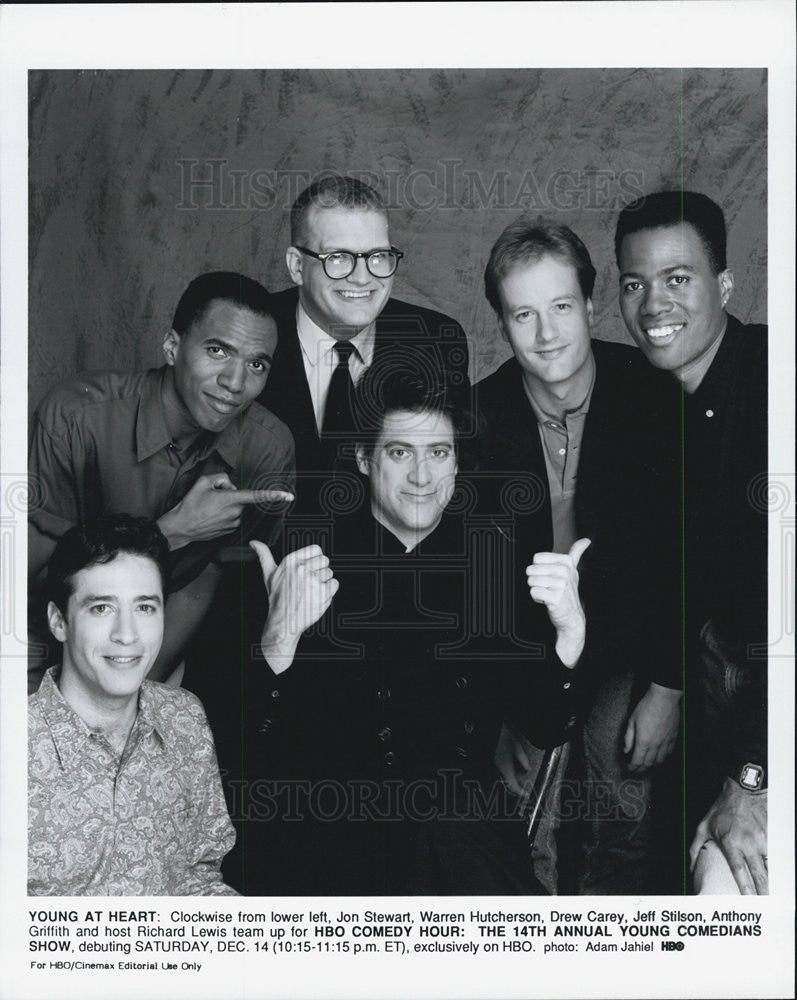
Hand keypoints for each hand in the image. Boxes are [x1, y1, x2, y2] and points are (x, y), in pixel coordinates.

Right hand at [157, 473, 293, 549]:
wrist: (180, 528)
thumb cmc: (189, 505)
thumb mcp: (202, 482)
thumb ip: (220, 477)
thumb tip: (228, 485)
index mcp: (231, 499)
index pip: (256, 496)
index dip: (273, 495)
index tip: (288, 496)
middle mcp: (235, 512)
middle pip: (240, 497)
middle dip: (229, 494)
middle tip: (211, 497)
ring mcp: (233, 523)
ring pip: (236, 507)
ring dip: (226, 505)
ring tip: (208, 508)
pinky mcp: (230, 530)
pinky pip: (232, 517)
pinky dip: (224, 514)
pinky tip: (210, 516)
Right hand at [251, 541, 337, 673]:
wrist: (283, 621)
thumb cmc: (277, 598)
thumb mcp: (269, 575)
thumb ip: (264, 555)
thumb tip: (254, 543)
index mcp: (291, 561)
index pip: (316, 549)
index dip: (315, 559)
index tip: (309, 568)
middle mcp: (302, 569)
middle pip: (325, 560)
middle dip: (319, 570)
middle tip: (308, 583)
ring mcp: (313, 580)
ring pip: (329, 573)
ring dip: (323, 582)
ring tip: (310, 591)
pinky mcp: (323, 592)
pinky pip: (334, 584)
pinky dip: (329, 591)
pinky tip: (316, 596)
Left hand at [526, 537, 589, 666]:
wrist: (572, 615)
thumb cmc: (567, 591)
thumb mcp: (573, 569)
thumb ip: (577, 552)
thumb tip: (587, 540)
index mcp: (566, 562)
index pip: (536, 558)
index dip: (540, 569)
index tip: (551, 576)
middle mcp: (565, 571)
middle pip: (532, 569)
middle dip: (537, 580)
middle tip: (550, 587)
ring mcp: (561, 584)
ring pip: (531, 581)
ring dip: (537, 589)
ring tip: (549, 593)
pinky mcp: (555, 597)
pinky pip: (533, 592)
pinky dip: (537, 598)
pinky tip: (547, 601)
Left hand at [624, 682, 680, 771]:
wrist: (664, 699)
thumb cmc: (646, 707)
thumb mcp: (632, 721)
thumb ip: (628, 737)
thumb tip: (626, 750)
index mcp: (643, 741)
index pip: (637, 761)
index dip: (632, 768)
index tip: (629, 770)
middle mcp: (656, 745)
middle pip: (648, 763)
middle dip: (641, 769)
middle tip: (636, 771)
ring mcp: (666, 742)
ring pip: (660, 760)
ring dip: (653, 765)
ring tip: (647, 765)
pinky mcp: (674, 737)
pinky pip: (670, 752)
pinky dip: (664, 757)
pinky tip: (660, 756)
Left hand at [689, 778, 767, 894]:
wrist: (742, 791)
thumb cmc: (721, 809)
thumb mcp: (703, 826)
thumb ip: (696, 848)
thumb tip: (691, 867)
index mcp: (731, 843)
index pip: (739, 871)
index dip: (745, 888)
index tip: (749, 901)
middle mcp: (747, 843)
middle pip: (758, 874)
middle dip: (763, 891)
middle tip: (765, 904)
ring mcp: (760, 839)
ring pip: (768, 866)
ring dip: (770, 881)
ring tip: (770, 894)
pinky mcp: (769, 835)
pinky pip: (773, 855)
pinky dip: (773, 866)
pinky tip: (773, 876)